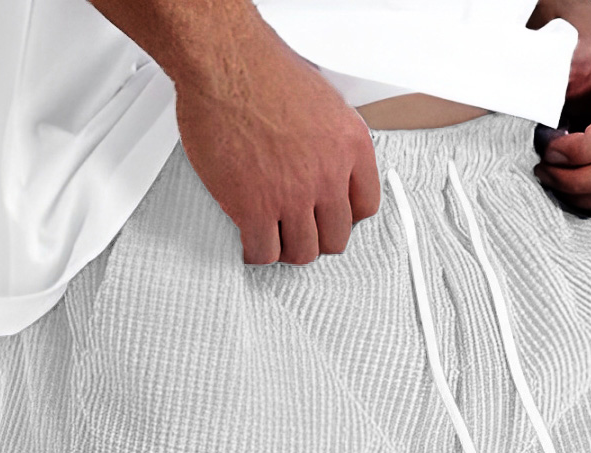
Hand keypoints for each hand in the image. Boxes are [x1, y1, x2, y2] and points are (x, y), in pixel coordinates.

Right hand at [174, 16, 380, 265]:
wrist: (225, 62)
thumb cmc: (265, 70)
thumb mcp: (324, 101)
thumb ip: (331, 141)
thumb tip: (326, 163)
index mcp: (351, 146)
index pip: (366, 207)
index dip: (345, 217)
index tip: (329, 216)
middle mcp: (328, 174)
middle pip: (335, 238)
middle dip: (316, 238)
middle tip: (298, 231)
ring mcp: (292, 194)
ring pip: (302, 252)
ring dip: (287, 249)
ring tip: (273, 236)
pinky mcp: (254, 206)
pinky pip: (263, 251)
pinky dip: (256, 252)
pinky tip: (250, 239)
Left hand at [533, 6, 590, 217]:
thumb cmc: (582, 60)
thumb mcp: (563, 55)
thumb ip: (548, 79)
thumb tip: (523, 104)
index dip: (577, 152)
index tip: (546, 149)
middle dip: (574, 181)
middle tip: (542, 170)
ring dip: (581, 196)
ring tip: (552, 178)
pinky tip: (568, 188)